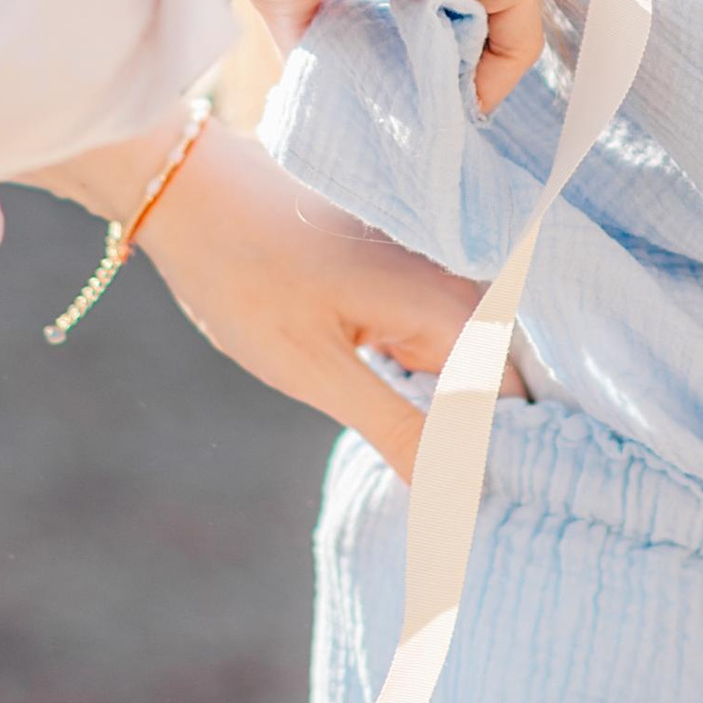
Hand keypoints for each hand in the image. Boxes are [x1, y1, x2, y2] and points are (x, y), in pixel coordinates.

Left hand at [133, 121, 522, 480]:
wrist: (192, 192)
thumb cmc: (246, 278)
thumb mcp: (316, 369)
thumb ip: (398, 428)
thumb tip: (458, 494)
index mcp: (447, 303)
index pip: (510, 400)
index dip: (496, 459)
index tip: (466, 510)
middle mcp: (454, 279)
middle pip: (492, 379)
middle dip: (470, 439)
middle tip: (440, 502)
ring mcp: (428, 271)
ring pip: (461, 360)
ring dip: (443, 411)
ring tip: (419, 465)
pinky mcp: (400, 271)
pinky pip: (432, 337)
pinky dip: (420, 379)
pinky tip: (394, 413)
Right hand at [134, 0, 542, 110]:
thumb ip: (329, 13)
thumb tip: (316, 70)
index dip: (434, 10)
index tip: (406, 60)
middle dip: (461, 40)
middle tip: (428, 93)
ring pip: (503, 10)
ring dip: (475, 65)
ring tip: (438, 106)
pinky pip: (519, 36)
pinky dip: (495, 80)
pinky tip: (456, 106)